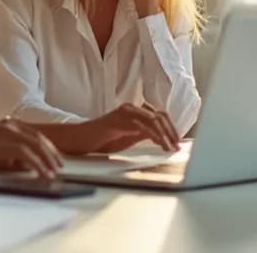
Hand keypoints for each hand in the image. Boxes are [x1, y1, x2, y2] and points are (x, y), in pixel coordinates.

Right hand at [0, 118, 63, 177]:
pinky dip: (37, 165)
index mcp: (7, 126)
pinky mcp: (0, 145)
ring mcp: (4, 134)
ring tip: (54, 173)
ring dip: (47, 160)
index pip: (35, 135)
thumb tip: (28, 166)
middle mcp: (8, 126)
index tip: (56, 159)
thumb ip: (11, 157)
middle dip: (52, 154)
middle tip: (60, 167)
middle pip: (39, 139)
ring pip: (35, 145)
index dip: (48, 147)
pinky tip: (42, 174)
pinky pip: (25, 155)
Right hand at [57, 103, 180, 153]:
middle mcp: (131, 108)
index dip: (171, 128)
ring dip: (165, 135)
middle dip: (171, 132)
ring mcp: (124, 113)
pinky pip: (141, 126)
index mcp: (134, 112)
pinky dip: (154, 136)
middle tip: (177, 147)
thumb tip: (163, 139)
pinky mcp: (117, 120)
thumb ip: (143, 134)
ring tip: (171, 148)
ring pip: (153, 120)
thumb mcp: (128, 138)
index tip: (177, 143)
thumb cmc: (100, 140)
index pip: (159, 116)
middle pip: (159, 116)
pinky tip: (160, 145)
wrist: (78, 140)